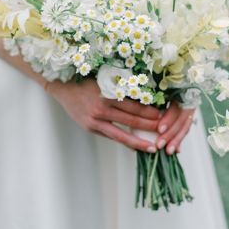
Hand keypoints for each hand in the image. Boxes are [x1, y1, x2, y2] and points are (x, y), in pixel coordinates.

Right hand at [47, 81, 193, 153]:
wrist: (63, 88)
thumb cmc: (89, 80)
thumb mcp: (107, 80)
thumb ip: (125, 88)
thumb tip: (147, 94)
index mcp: (109, 94)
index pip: (135, 105)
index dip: (151, 112)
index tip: (164, 115)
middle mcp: (102, 109)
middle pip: (131, 120)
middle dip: (149, 127)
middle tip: (165, 133)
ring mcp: (94, 121)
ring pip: (121, 134)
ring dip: (138, 142)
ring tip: (152, 148)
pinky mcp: (90, 128)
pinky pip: (110, 137)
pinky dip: (123, 142)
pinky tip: (134, 147)